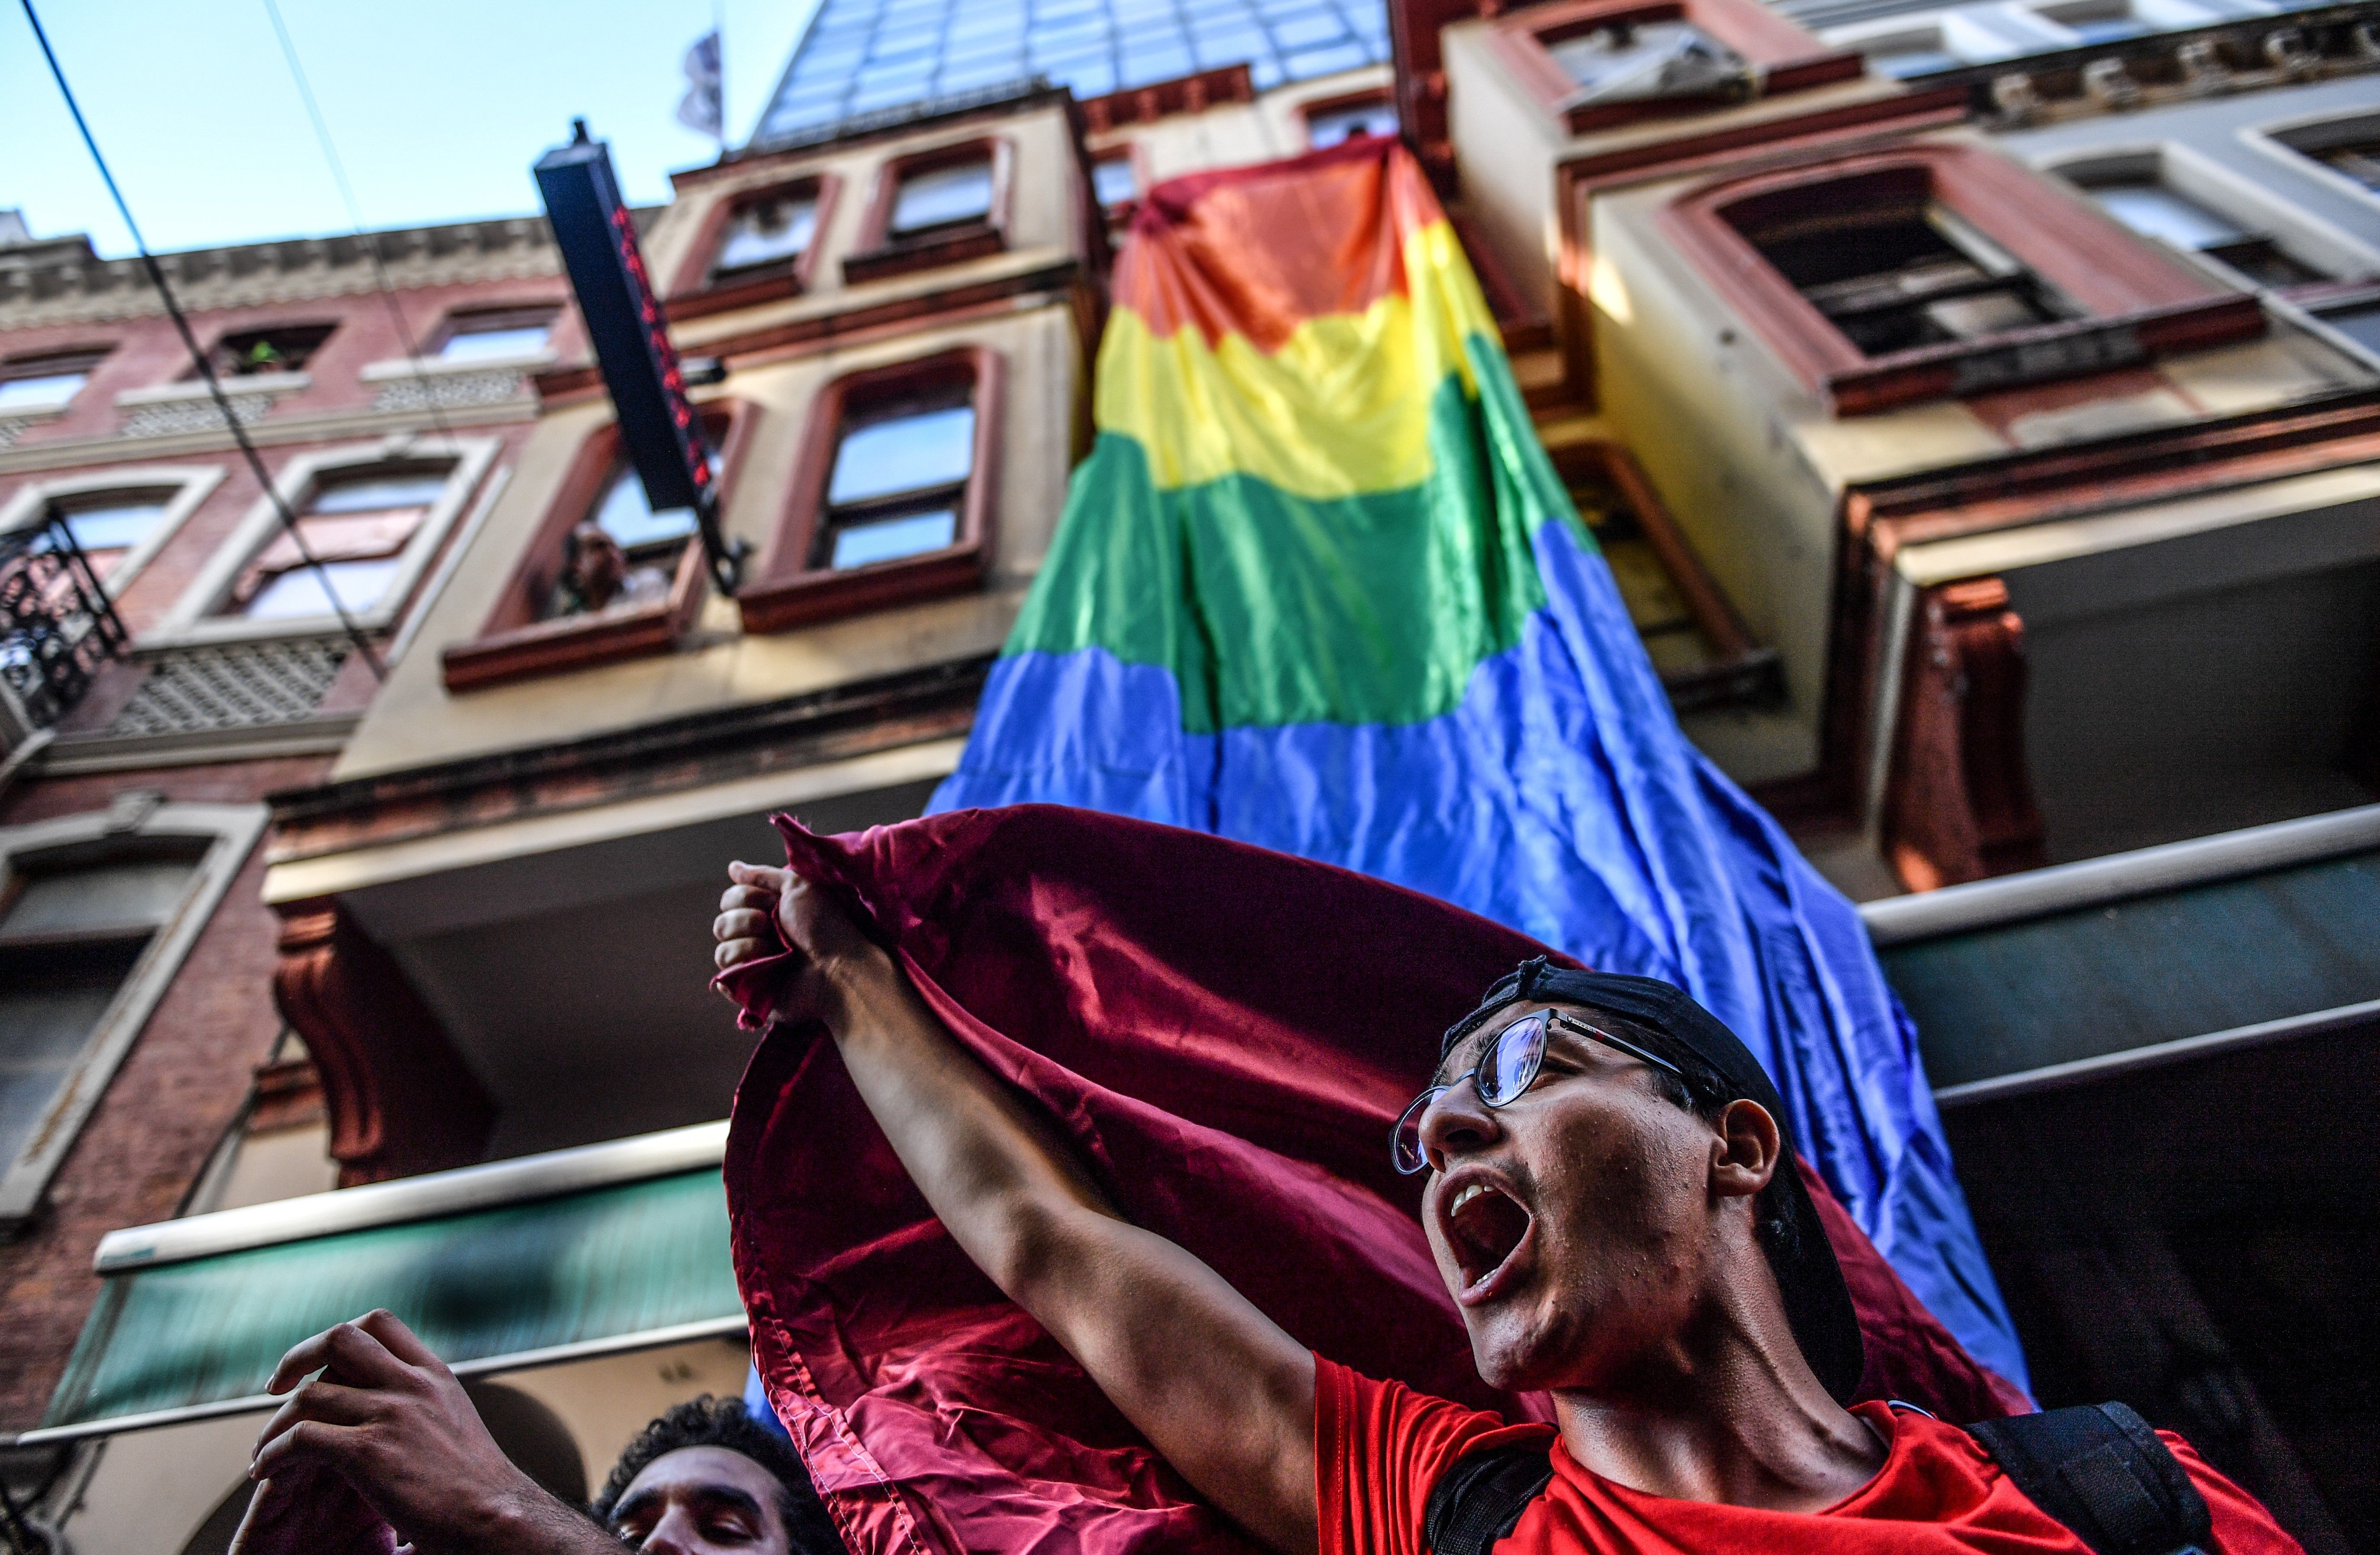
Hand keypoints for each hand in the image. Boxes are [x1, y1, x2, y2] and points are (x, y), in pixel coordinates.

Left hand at [249, 1311, 575, 1552]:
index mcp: (434, 1376)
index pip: (379, 1324)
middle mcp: (411, 1385)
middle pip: (339, 1338)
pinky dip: (274, 1453)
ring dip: (276, 1422)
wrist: (496, 1520)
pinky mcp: (367, 1453)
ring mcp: (390, 1415)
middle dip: (298, 1357)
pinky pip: (301, 1438)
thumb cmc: (480, 1489)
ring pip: (309, 1394)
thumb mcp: (456, 1424)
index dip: (339, 1336)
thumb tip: (398, 1406)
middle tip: (278, 1386)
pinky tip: (267, 1471)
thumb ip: (425, 1405)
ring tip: (264, 1450)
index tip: (318, 1366)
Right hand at [713, 860, 886, 1026]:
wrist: (837, 967)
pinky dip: (740, 969)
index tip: (773, 902)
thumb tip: (733, 867)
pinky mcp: (751, 990)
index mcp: (766, 914)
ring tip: (775, 951)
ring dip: (748, 946)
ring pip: (721, 952)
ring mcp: (752, 966)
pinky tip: (760, 967)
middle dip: (746, 921)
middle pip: (721, 924)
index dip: (745, 898)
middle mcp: (757, 939)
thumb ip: (764, 876)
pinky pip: (724, 978)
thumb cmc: (824, 926)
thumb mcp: (798, 887)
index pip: (730, 900)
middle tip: (772, 926)